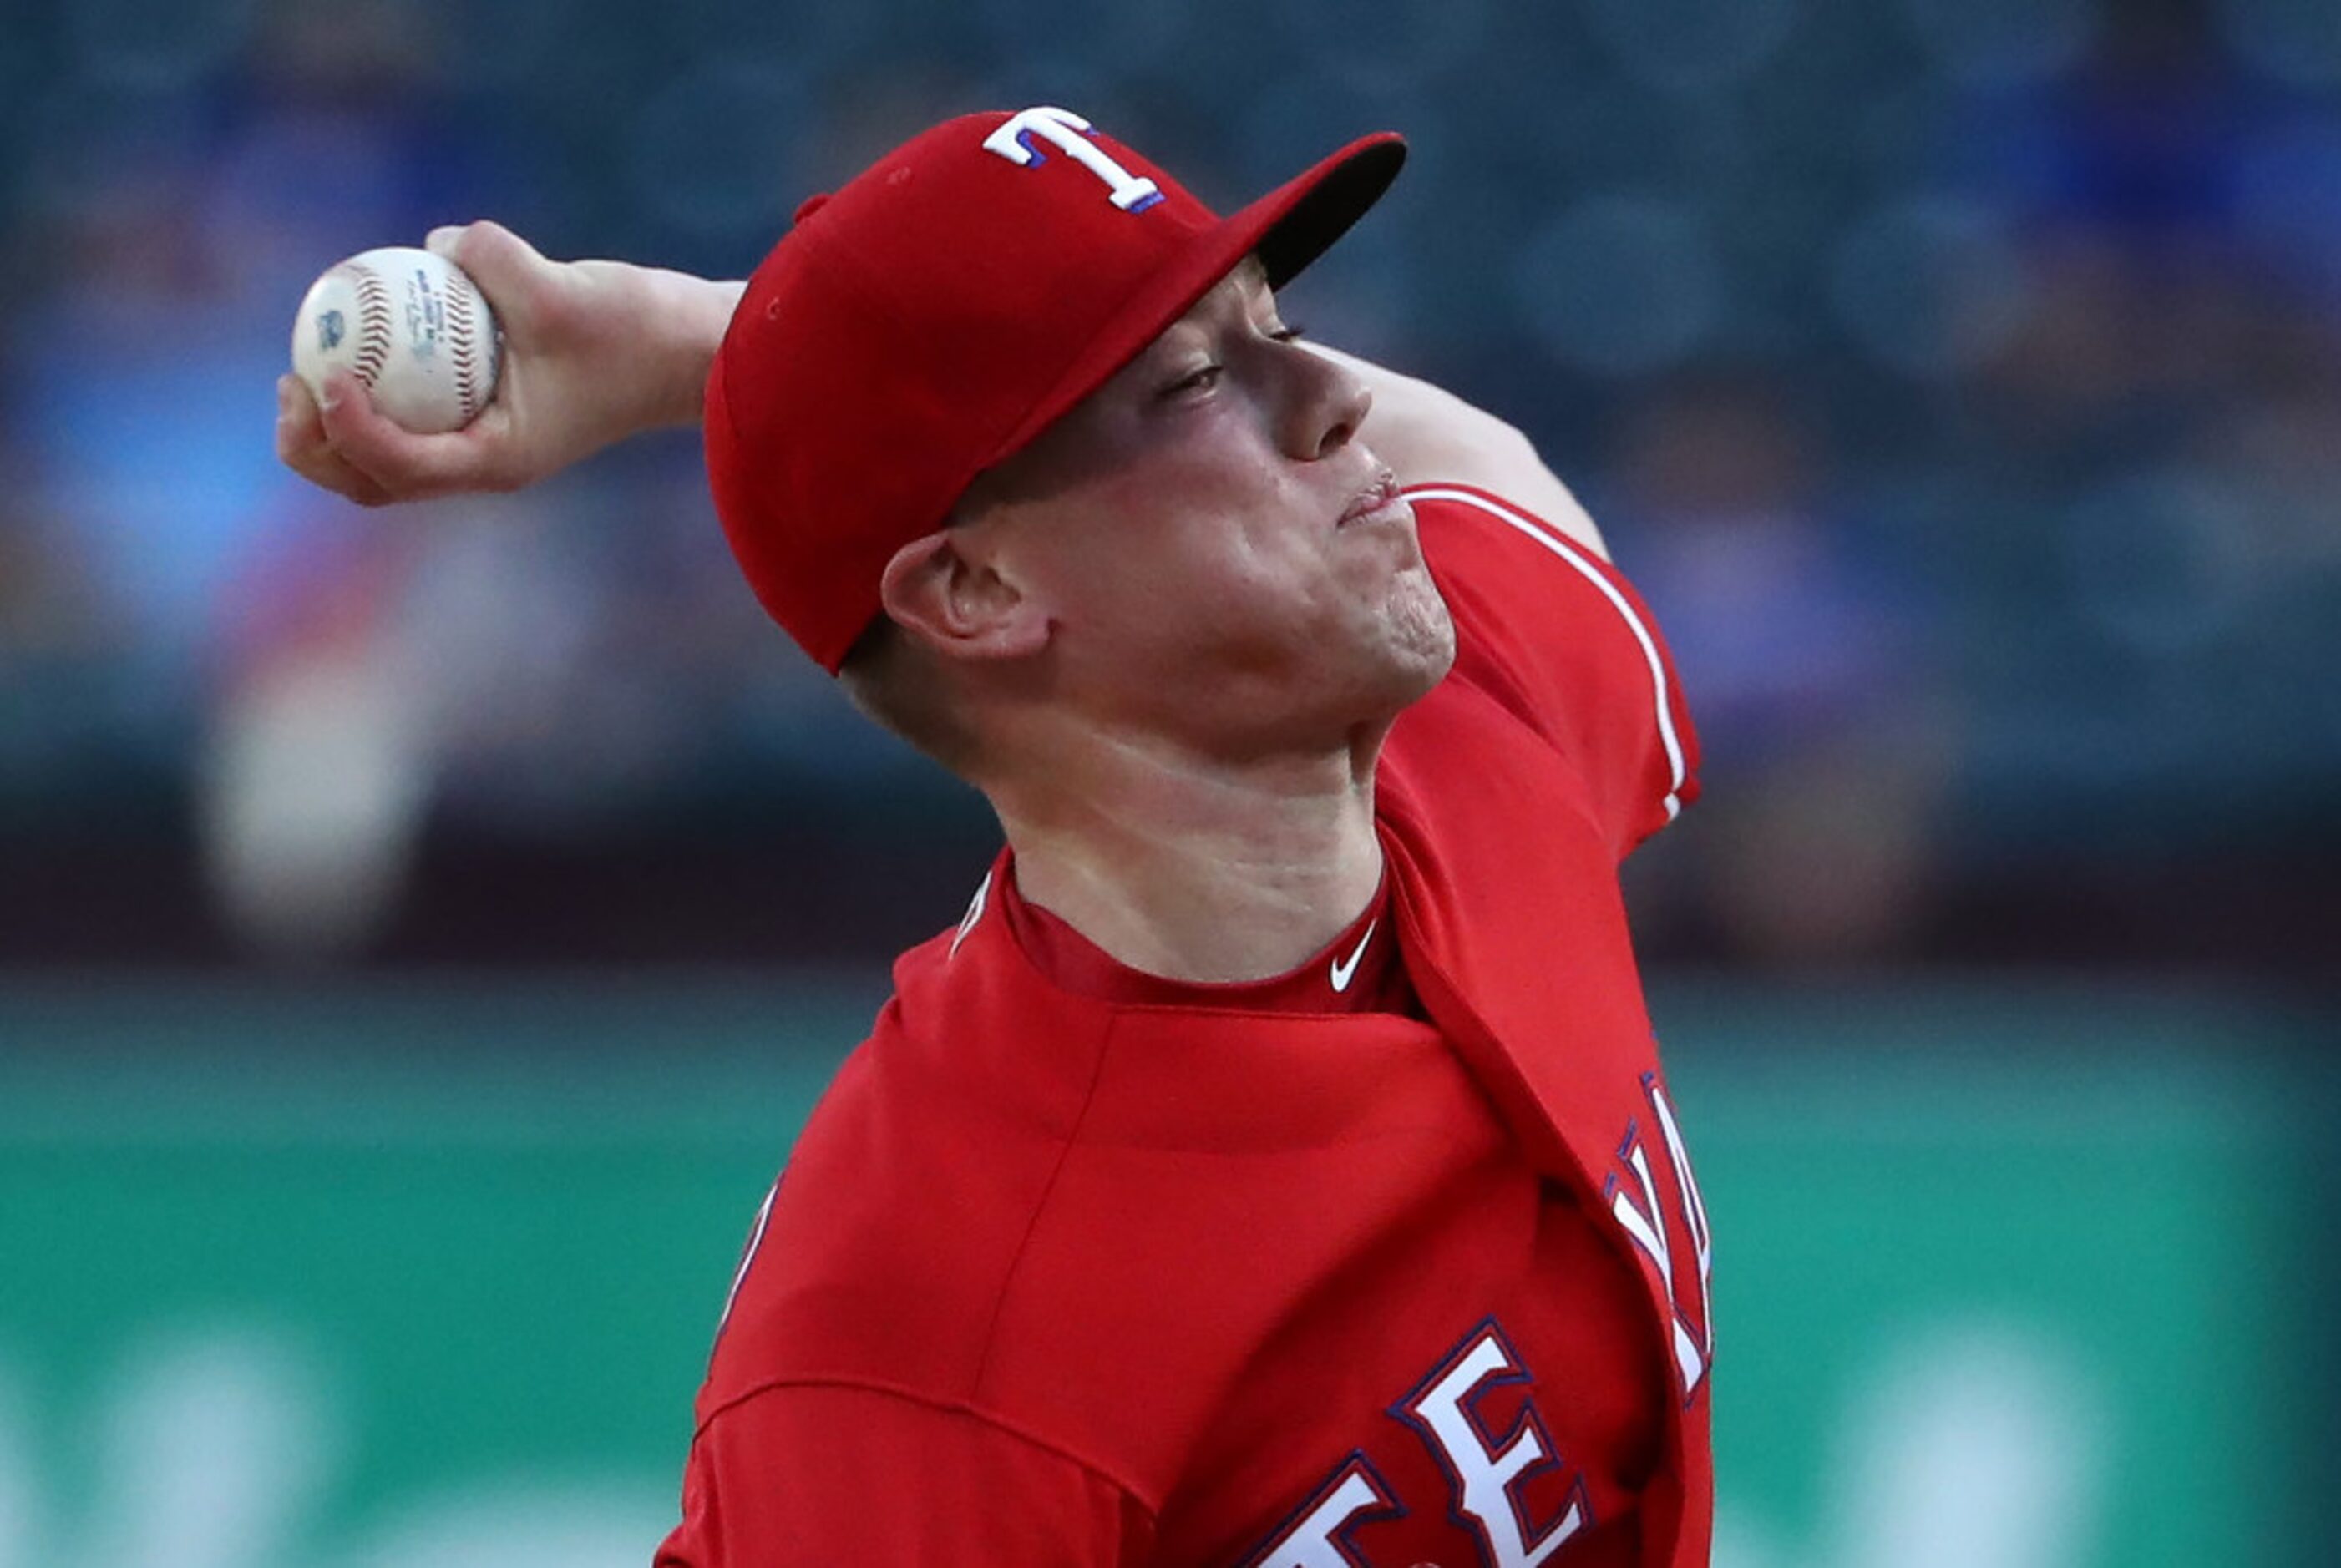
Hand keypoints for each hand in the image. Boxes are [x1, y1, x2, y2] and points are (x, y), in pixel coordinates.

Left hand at [275, 222, 739, 506]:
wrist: (687, 351)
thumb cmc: (636, 334)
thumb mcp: (565, 291)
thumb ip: (493, 261)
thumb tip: (434, 244)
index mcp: (499, 459)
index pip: (401, 464)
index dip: (350, 429)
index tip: (327, 376)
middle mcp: (482, 461)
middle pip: (372, 482)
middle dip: (316, 446)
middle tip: (295, 381)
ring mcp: (480, 441)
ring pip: (380, 459)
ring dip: (331, 428)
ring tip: (304, 369)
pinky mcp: (482, 411)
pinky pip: (405, 413)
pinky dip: (369, 390)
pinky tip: (355, 334)